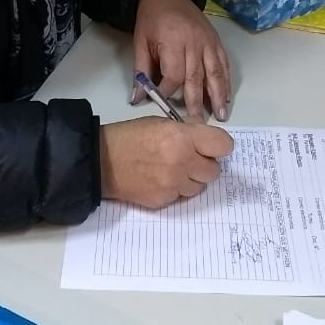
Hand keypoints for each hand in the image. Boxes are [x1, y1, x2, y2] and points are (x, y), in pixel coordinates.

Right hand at [100, 117, 234, 207]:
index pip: (223, 145)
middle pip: (214, 171)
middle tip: (190, 158)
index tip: (212, 146)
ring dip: (191, 179)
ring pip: (200, 187)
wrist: (101, 162)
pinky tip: (159, 179)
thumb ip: (187, 130)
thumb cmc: (129, 138)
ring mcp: (173, 185)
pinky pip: (181, 196)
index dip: (219, 146)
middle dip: (204, 164)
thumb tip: (206, 135)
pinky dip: (175, 189)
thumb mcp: (161, 123)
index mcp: (182, 138)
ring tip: (171, 169)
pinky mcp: (164, 201)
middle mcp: (182, 162)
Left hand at [132, 0, 231, 120]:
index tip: (162, 103)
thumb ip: (141, 71)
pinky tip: (227, 96)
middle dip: (197, 102)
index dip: (168, 92)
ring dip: (219, 96)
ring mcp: (208, 42)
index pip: (174, 75)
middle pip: (196, 77)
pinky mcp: (216, 41)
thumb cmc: (151, 19)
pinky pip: (224, 64)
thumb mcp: (140, 43)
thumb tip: (136, 98)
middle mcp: (194, 43)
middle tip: (198, 124)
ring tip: (221, 115)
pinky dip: (226, 81)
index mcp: (173, 42)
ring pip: (215, 73)